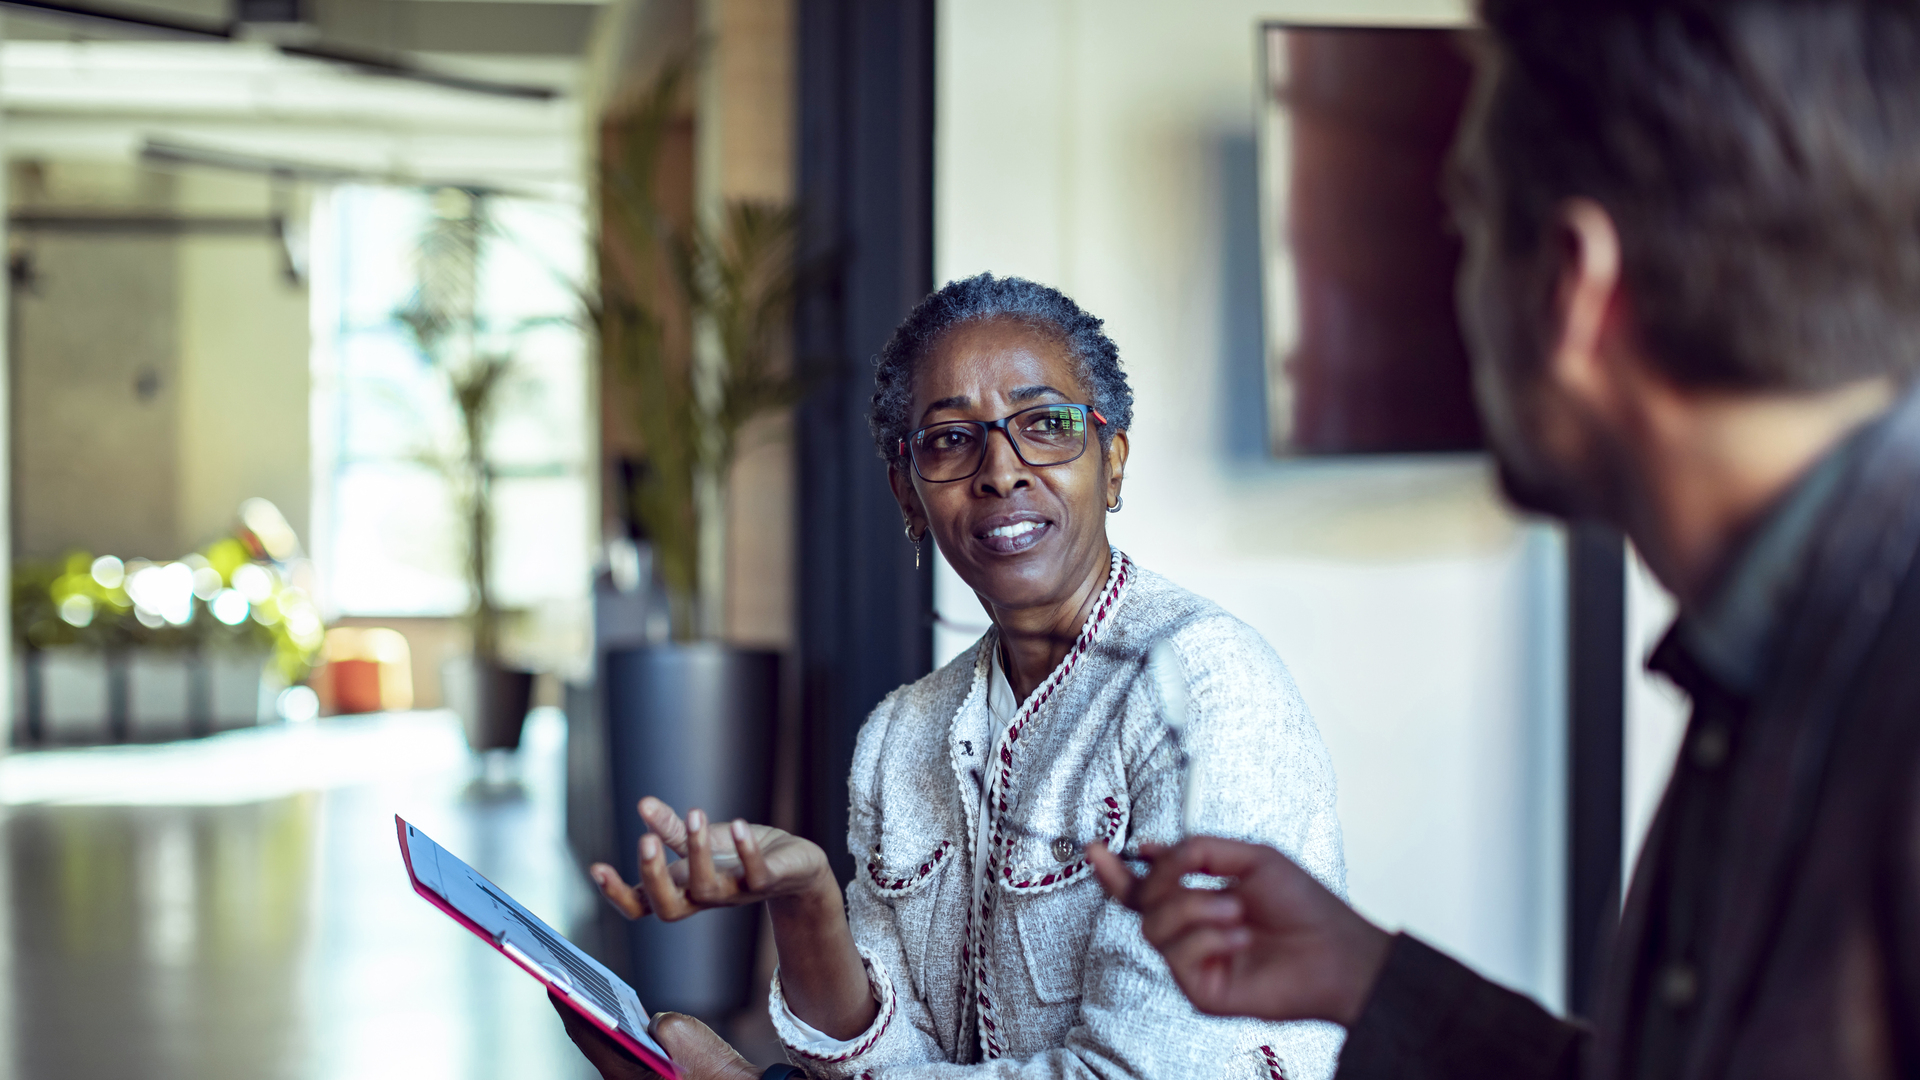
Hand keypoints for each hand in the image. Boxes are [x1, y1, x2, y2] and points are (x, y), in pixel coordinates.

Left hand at [550, 991, 759, 1079]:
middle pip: (595, 1042)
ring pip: (614, 1050)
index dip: (566, 1004)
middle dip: (583, 1012)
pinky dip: (627, 1037)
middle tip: (569, 982)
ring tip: (593, 995)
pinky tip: (627, 1018)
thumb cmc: (712, 1071)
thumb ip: (653, 1019)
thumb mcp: (678, 1030)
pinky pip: (633, 1056)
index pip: (584, 1032)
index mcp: (622, 1074)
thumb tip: (649, 1025)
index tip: (551, 982)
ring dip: (605, 1025)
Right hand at [590, 797, 832, 920]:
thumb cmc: (741, 857)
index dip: (617, 893)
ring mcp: (735, 893)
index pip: (641, 904)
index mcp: (682, 889)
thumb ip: (671, 829)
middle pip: (667, 907)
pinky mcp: (768, 883)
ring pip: (708, 889)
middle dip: (653, 875)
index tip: (596, 867)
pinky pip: (756, 875)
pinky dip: (747, 851)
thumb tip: (643, 805)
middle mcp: (704, 897)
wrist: (796, 869)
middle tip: (644, 841)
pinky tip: (739, 825)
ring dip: (698, 851)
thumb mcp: (702, 841)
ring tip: (695, 813)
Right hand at [1088, 835, 1390, 1026]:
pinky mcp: (1200, 991)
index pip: (1146, 888)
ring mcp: (1193, 963)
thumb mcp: (1251, 858)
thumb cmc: (1303, 905)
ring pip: (1153, 928)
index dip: (1117, 871)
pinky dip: (1208, 938)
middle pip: (1141, 905)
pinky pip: (1177, 956)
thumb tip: (1152, 850)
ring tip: (1235, 911)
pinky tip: (1240, 938)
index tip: (1096, 849)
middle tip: (1195, 874)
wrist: (1335, 950)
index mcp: (1200, 898)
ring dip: (1193, 908)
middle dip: (1163, 881)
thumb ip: (1198, 849)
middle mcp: (1191, 932)